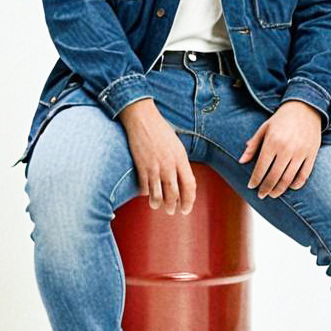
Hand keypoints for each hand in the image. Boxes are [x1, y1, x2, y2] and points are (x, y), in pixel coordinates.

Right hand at [118, 98, 196, 214]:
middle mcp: (169, 165)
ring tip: (157, 206)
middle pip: (174, 193)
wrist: (143, 119)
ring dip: (158, 203)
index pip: (190, 185)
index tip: (186, 208)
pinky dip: (145, 193)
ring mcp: (154, 166)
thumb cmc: (161, 130)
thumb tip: (182, 180)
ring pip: (158, 193)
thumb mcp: (177, 146)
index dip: (189, 200)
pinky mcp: (141, 166)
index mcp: (181, 159)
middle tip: (171, 211)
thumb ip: (180, 163)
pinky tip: (146, 194)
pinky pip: (144, 186)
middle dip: (173, 205)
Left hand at [238, 101, 321, 197]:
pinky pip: (304, 174)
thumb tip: (241, 161)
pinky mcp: (311, 154)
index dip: (255, 180)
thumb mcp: (264, 128)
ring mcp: (300, 152)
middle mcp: (286, 149)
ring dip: (279, 190)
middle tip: (261, 195)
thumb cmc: (281, 119)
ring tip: (273, 194)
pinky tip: (290, 187)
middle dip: (266, 189)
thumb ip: (253, 145)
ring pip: (288, 178)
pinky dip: (297, 184)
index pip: (261, 167)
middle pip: (274, 176)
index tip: (251, 186)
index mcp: (272, 142)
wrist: (305, 108)